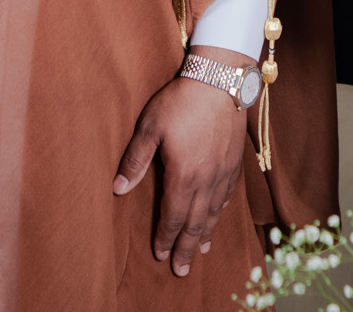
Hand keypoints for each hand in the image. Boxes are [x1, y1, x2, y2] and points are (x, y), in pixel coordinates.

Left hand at [113, 48, 251, 276]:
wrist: (221, 81)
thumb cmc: (181, 101)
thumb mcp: (150, 127)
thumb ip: (135, 160)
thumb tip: (117, 189)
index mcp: (183, 175)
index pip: (172, 216)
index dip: (165, 237)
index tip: (159, 255)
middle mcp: (206, 180)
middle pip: (195, 222)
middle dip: (186, 248)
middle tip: (181, 270)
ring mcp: (223, 172)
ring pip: (213, 212)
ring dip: (204, 234)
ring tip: (199, 252)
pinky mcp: (235, 161)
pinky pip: (227, 195)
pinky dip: (220, 211)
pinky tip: (217, 217)